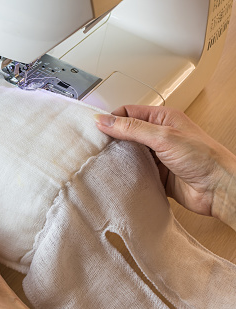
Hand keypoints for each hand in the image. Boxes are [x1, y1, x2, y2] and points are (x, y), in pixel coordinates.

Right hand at [95, 105, 235, 225]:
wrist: (219, 189)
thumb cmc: (204, 159)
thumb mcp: (164, 137)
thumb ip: (132, 128)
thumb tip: (105, 120)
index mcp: (162, 119)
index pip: (129, 112)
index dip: (111, 119)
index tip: (95, 128)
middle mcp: (158, 136)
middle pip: (126, 133)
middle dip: (112, 139)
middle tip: (96, 146)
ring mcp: (157, 156)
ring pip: (128, 153)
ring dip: (118, 158)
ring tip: (103, 160)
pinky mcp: (156, 174)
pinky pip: (134, 171)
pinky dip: (125, 173)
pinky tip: (118, 175)